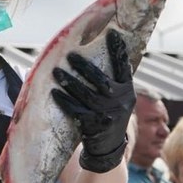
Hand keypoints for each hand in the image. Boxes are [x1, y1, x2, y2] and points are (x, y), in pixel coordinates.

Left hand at [51, 29, 135, 172]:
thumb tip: (112, 54)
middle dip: (84, 66)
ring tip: (57, 71)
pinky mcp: (94, 126)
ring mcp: (107, 115)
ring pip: (85, 95)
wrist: (109, 148)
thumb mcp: (120, 99)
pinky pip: (76, 110)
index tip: (112, 33)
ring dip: (69, 82)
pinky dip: (64, 101)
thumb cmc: (111, 115)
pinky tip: (55, 93)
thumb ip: (116, 81)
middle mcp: (120, 102)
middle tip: (70, 55)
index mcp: (127, 92)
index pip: (123, 67)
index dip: (119, 51)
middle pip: (100, 80)